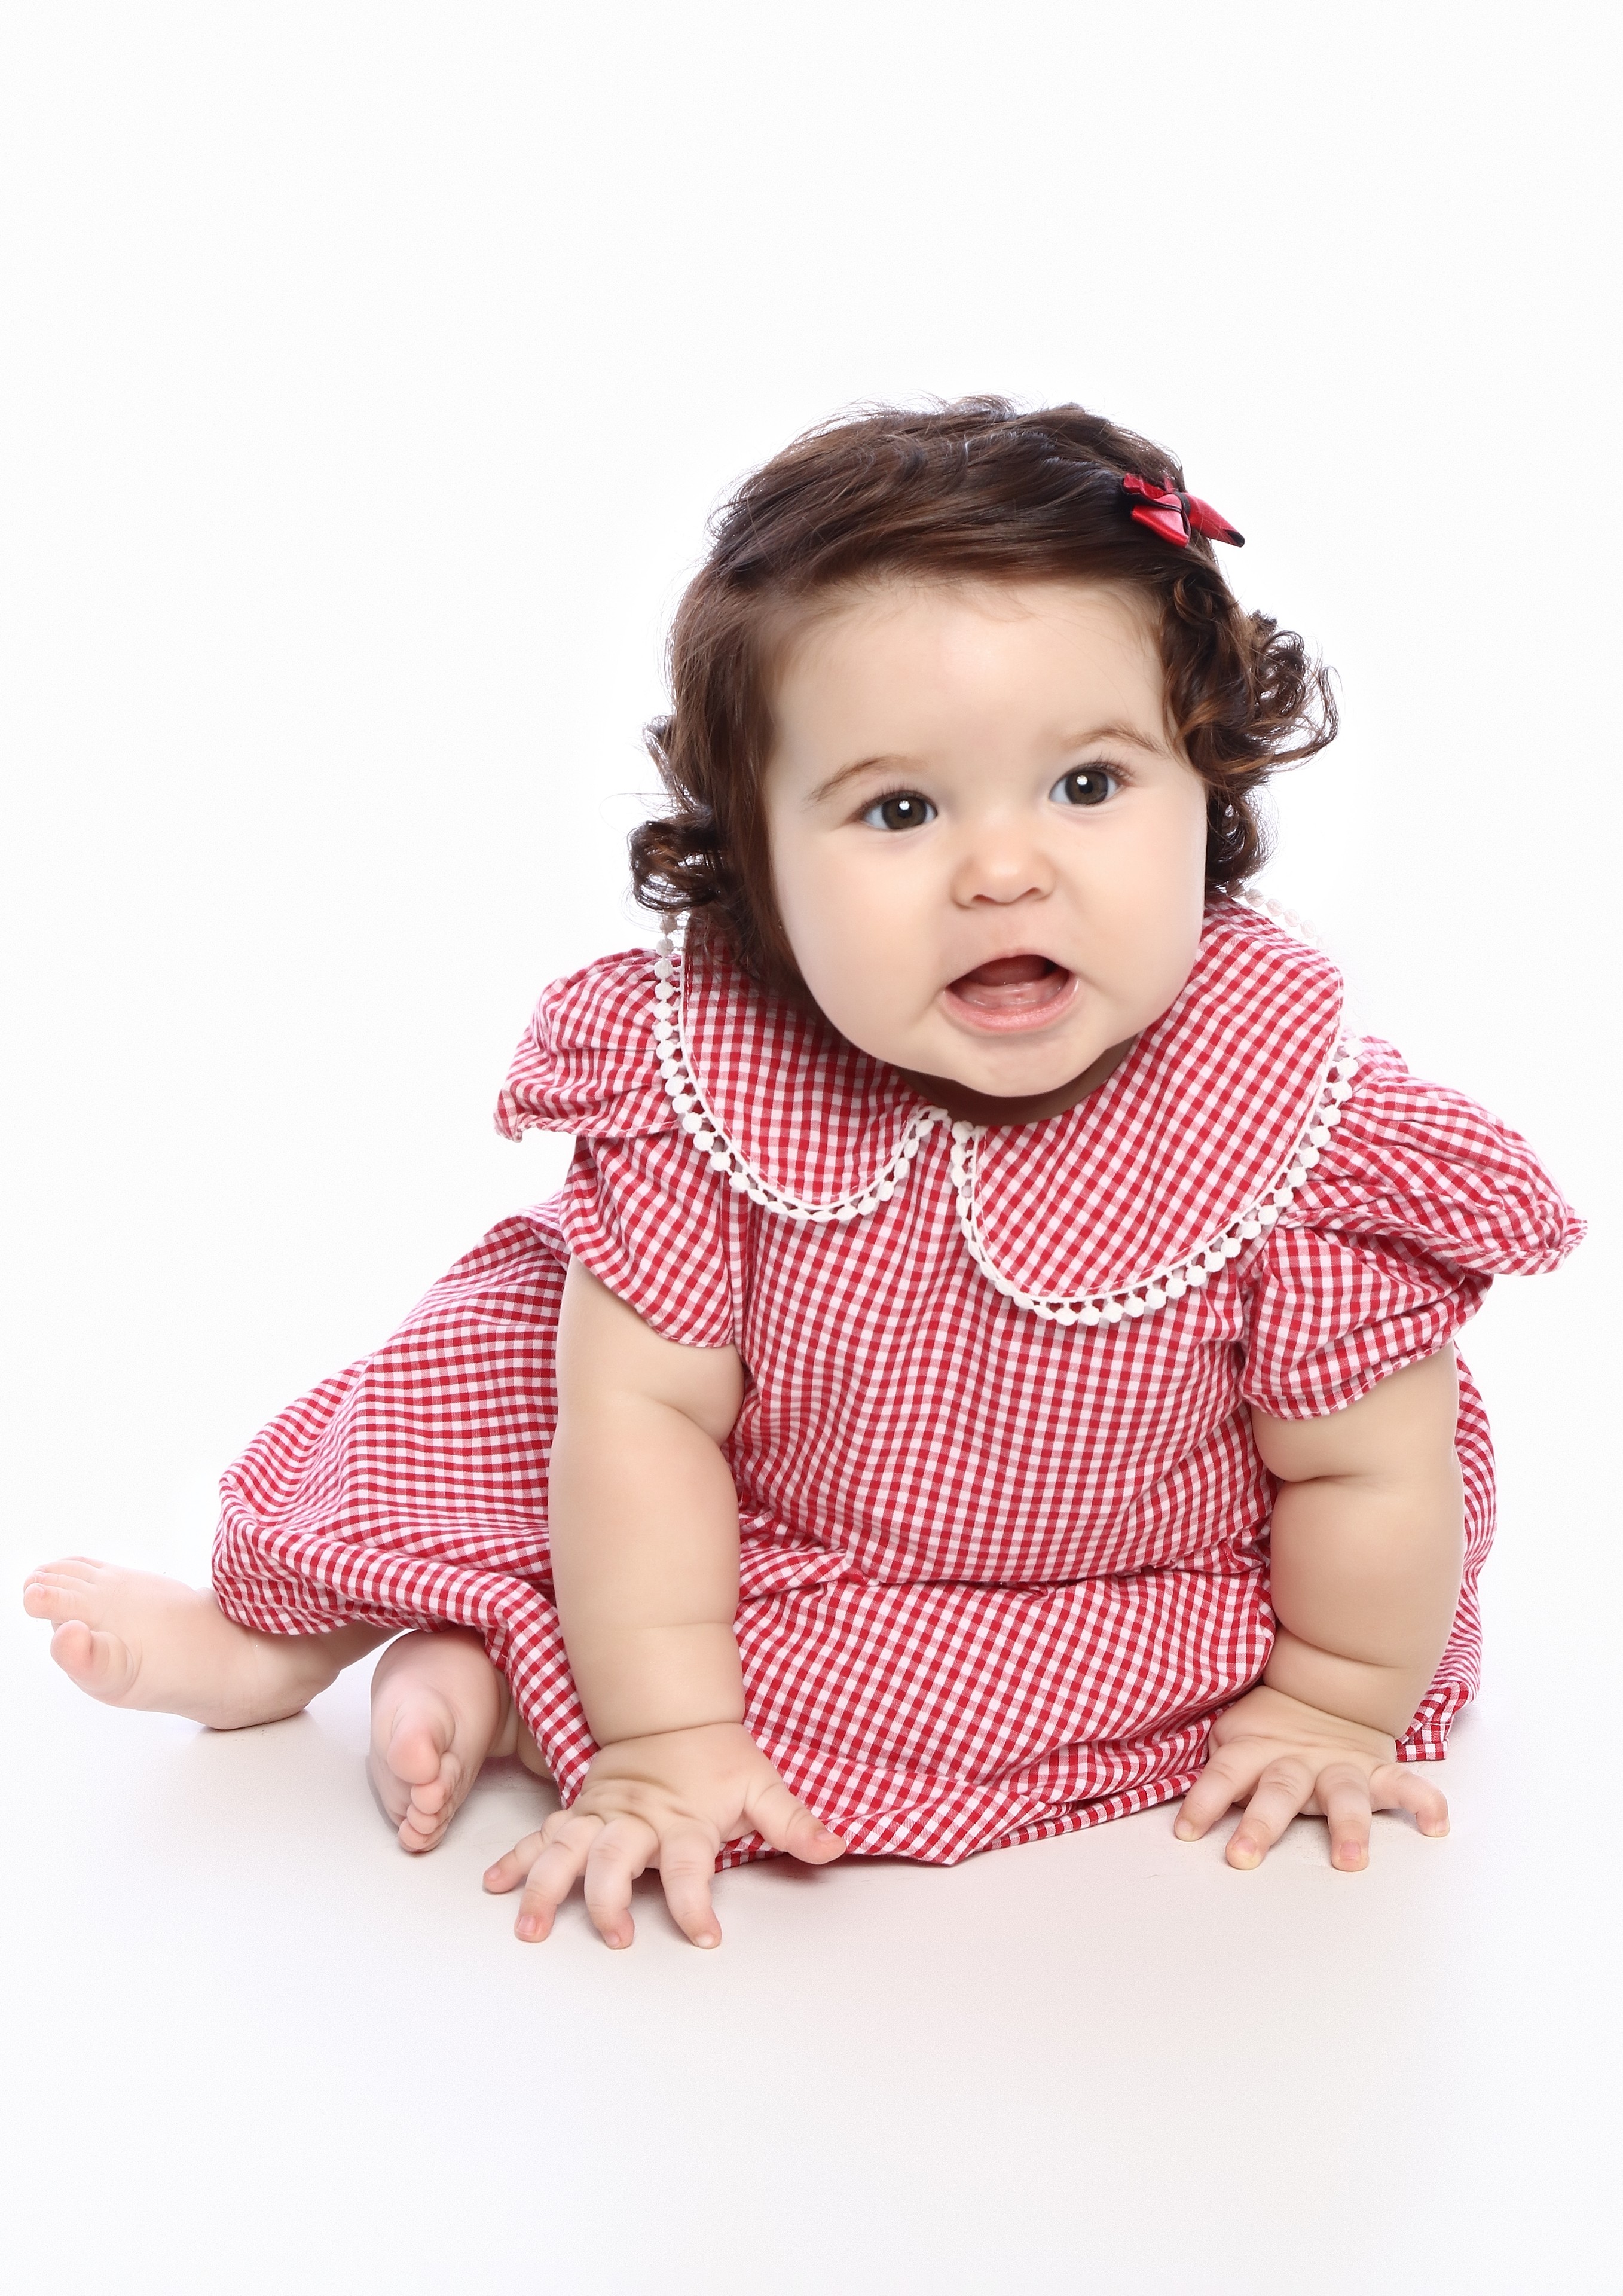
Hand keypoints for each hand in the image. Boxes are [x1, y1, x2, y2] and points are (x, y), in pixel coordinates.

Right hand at [483, 1720, 844, 1947]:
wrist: (672, 1711)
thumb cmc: (718, 1758)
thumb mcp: (763, 1785)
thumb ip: (794, 1822)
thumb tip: (834, 1847)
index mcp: (684, 1819)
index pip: (691, 1868)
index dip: (697, 1904)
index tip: (708, 1937)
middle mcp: (638, 1820)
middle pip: (616, 1859)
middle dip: (610, 1899)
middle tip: (614, 1938)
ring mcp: (603, 1815)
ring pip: (567, 1849)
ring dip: (547, 1886)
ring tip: (532, 1927)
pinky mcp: (580, 1812)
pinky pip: (542, 1835)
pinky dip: (518, 1859)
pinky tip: (497, 1885)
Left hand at [1174, 1683, 1448, 1870]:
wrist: (1327, 1686)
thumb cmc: (1270, 1725)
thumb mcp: (1235, 1733)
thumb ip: (1221, 1766)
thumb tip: (1190, 1811)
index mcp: (1256, 1750)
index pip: (1223, 1774)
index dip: (1203, 1800)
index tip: (1186, 1832)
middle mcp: (1296, 1761)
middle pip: (1277, 1790)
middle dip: (1262, 1824)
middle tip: (1244, 1857)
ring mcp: (1339, 1767)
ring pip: (1343, 1796)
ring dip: (1347, 1828)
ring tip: (1349, 1861)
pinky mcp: (1376, 1772)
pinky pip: (1405, 1785)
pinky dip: (1423, 1802)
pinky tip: (1436, 1823)